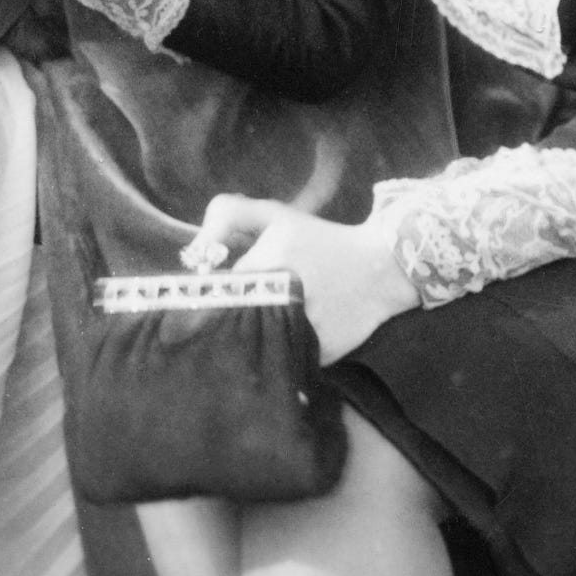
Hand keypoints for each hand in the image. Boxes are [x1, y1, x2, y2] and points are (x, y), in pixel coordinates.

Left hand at [186, 194, 418, 363]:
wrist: (382, 268)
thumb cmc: (320, 239)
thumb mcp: (274, 216)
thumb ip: (228, 216)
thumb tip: (194, 252)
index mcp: (261, 271)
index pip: (214, 292)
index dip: (210, 294)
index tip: (218, 293)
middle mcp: (278, 306)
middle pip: (230, 323)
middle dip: (227, 318)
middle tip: (239, 311)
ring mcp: (300, 334)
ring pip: (255, 345)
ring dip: (251, 338)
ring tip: (261, 327)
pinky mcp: (319, 356)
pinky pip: (284, 359)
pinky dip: (280, 353)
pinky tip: (284, 340)